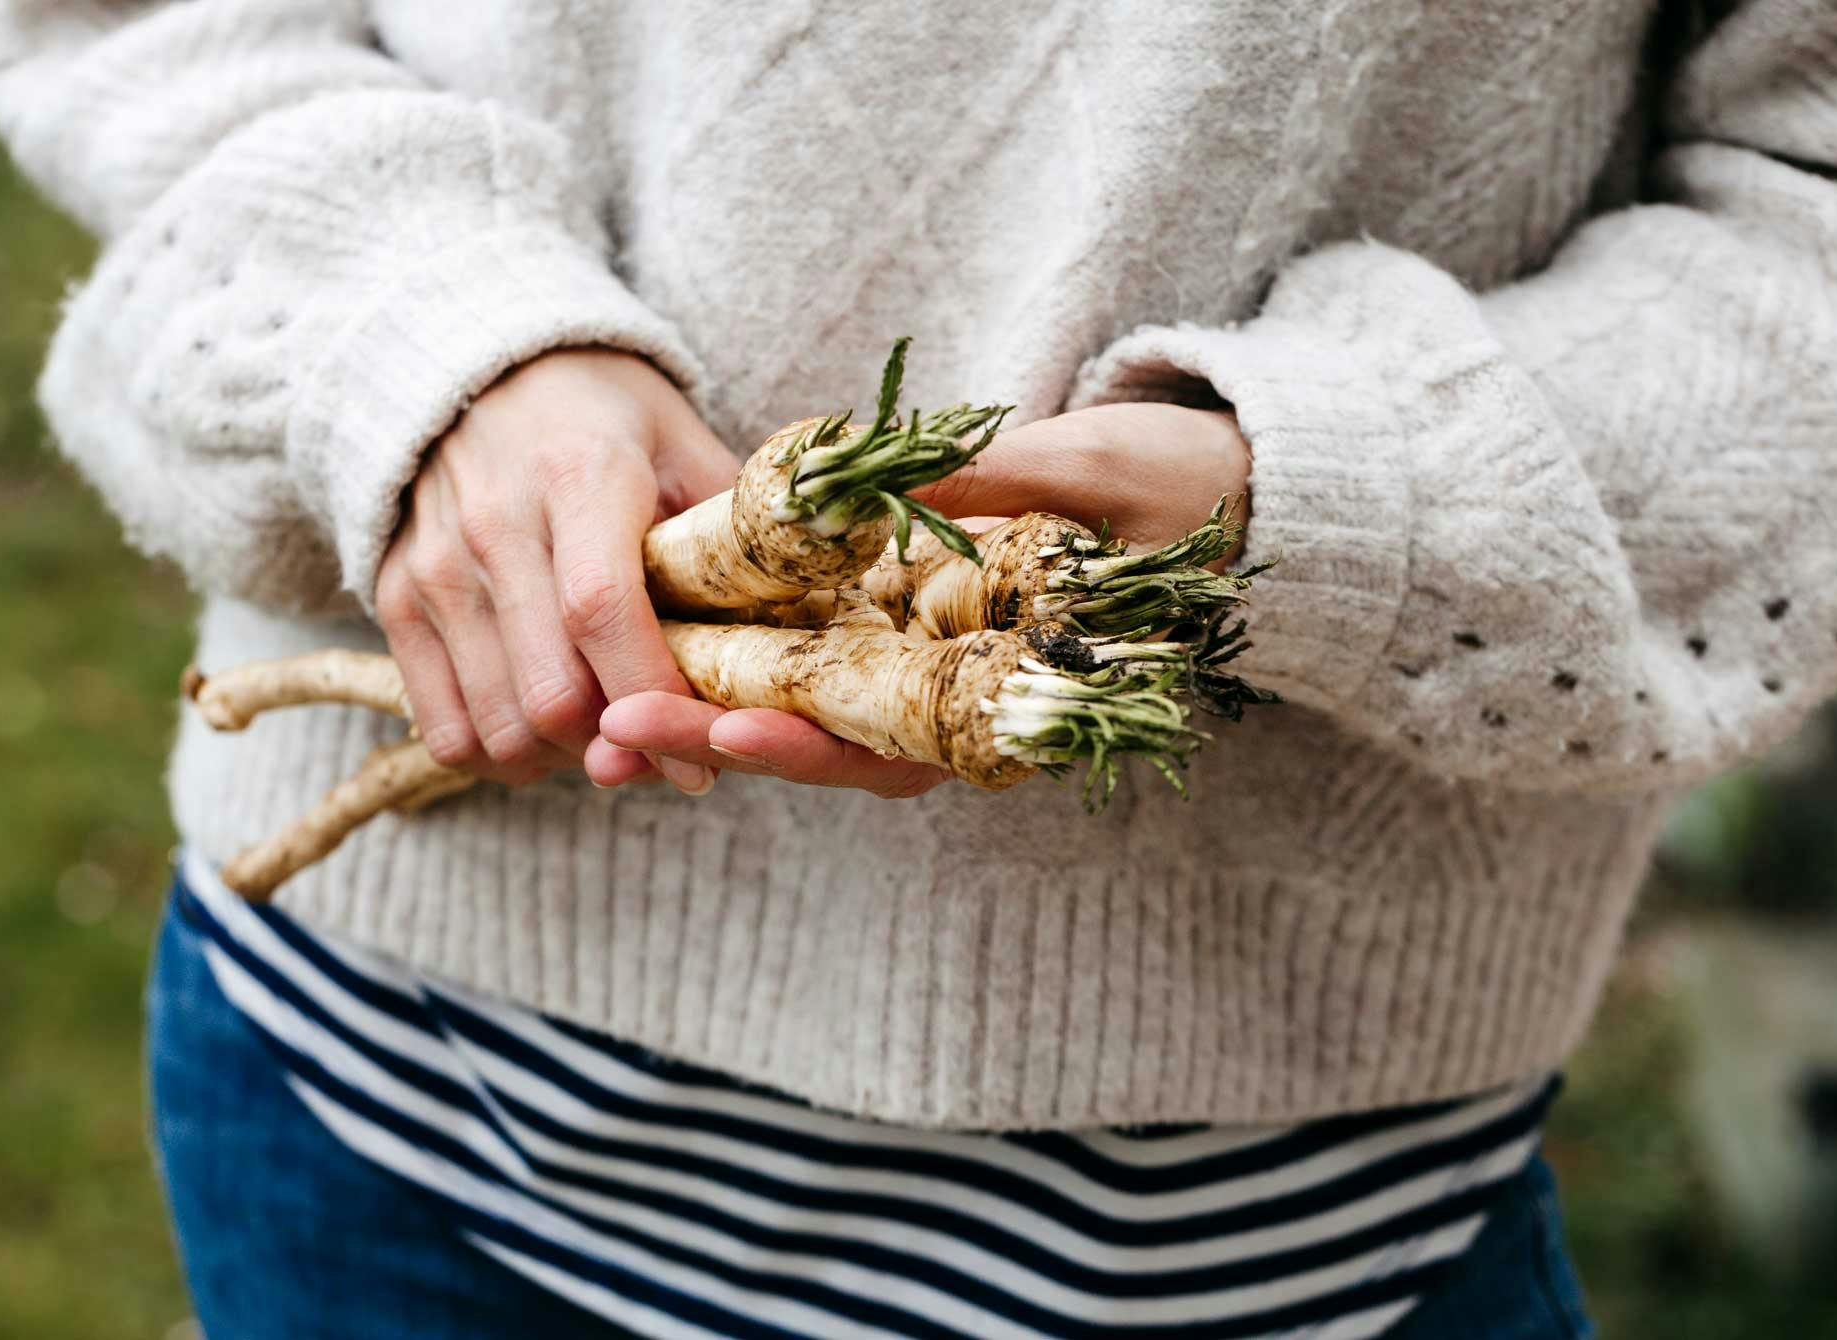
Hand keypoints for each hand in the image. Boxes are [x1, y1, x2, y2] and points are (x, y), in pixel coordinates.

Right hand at [375, 348, 737, 792]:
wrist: (479, 366)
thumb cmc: (603, 415)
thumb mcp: (681, 441)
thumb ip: (731, 529)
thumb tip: (802, 616)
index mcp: (579, 478)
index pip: (603, 614)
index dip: (656, 698)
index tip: (702, 761)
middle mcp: (495, 527)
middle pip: (551, 693)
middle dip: (619, 744)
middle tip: (664, 748)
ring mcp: (436, 569)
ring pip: (500, 726)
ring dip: (565, 760)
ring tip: (609, 737)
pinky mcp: (396, 599)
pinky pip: (446, 727)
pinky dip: (503, 756)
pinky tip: (548, 737)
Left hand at [600, 402, 1251, 796]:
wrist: (1228, 486)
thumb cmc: (1180, 487)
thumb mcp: (1094, 470)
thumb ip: (999, 483)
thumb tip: (896, 485)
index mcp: (1009, 689)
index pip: (895, 745)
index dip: (810, 747)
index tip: (727, 731)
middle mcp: (957, 693)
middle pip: (826, 742)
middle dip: (722, 735)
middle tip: (618, 725)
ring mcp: (925, 659)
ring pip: (807, 706)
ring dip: (711, 703)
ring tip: (609, 698)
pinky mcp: (902, 617)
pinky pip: (814, 649)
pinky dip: (743, 646)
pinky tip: (665, 626)